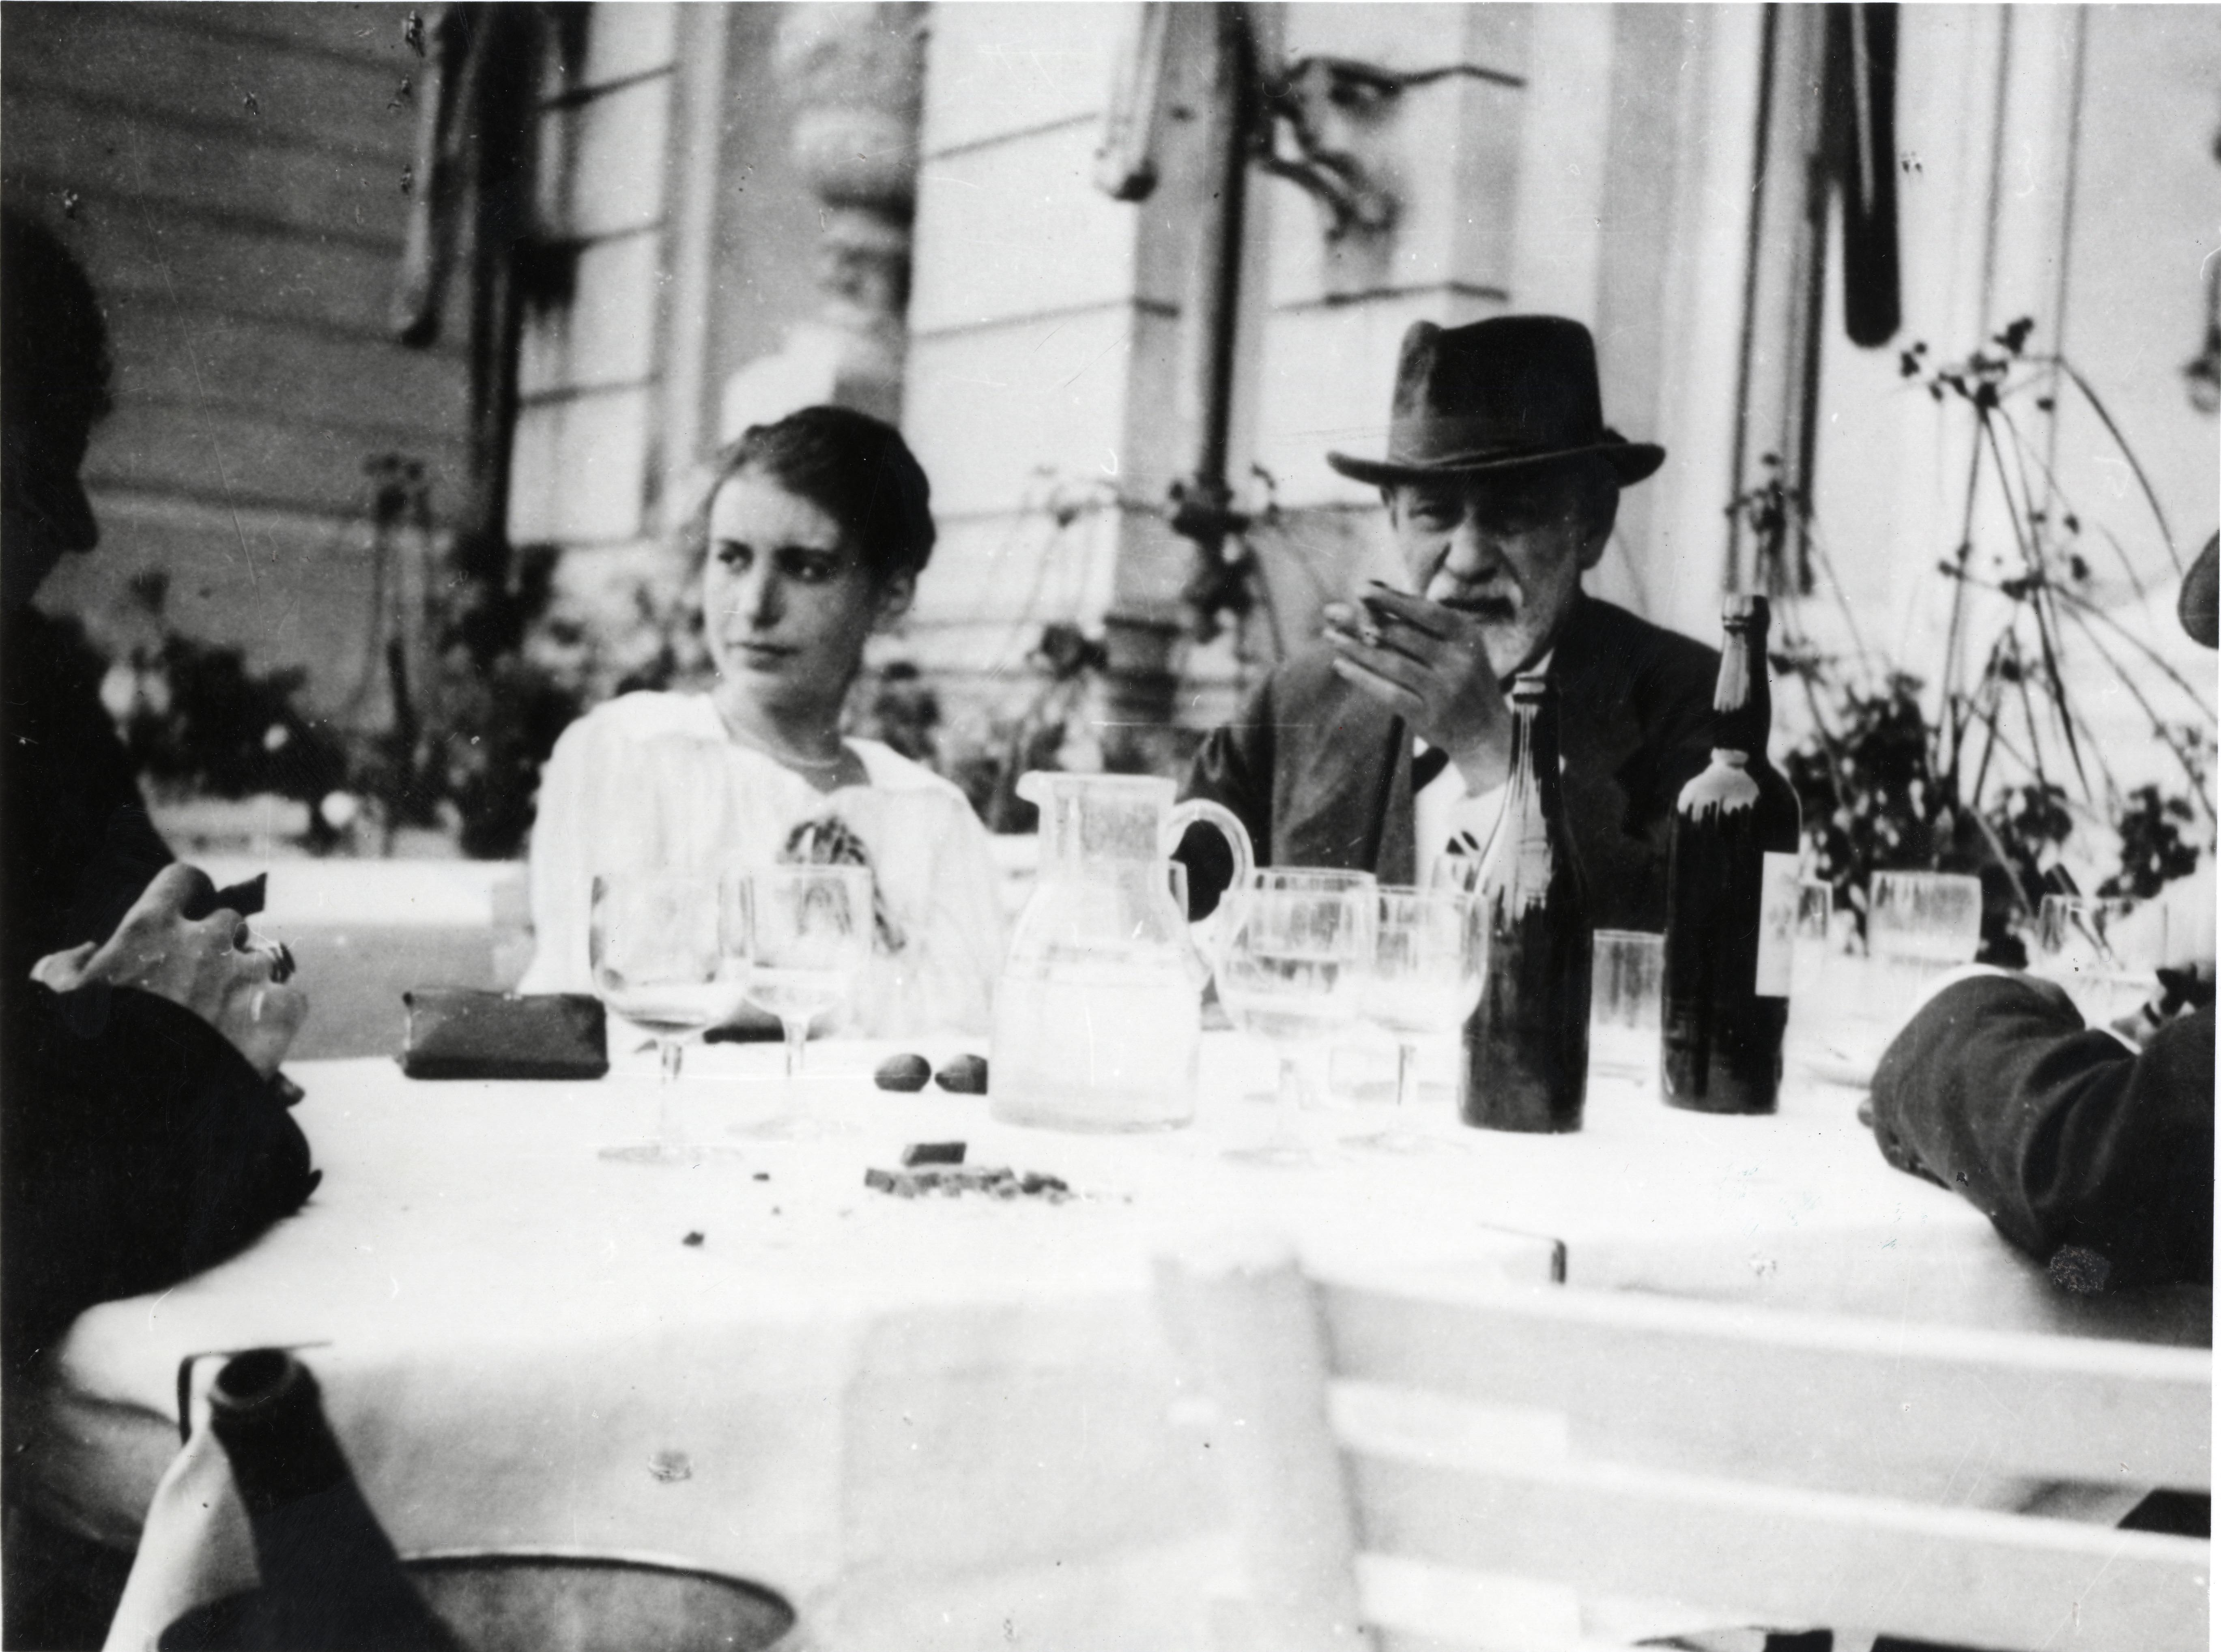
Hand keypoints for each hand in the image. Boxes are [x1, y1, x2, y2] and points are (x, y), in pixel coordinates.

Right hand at [31, 864, 306, 1077]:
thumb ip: (68, 966)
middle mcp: (205, 940)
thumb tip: (90, 951)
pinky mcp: (278, 1009)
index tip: (188, 913)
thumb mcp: (57, 1000)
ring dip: (247, 983)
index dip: (187, 895)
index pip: (183, 880)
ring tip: (226, 1021)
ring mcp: (246, 973)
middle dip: (219, 947)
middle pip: (229, 923)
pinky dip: (276, 1015)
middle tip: (202, 982)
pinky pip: (290, 998)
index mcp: (150, 927)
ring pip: (262, 960)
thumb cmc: (87, 1051)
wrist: (134, 1105)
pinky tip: (255, 1038)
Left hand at [1323, 585, 1513, 792]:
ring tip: (1330, 635)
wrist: (1487, 733)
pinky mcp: (1428, 716)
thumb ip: (1421, 620)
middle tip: (1330, 612)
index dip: (1392, 599)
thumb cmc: (1462, 677)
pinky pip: (1388, 692)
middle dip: (1362, 621)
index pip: (1425, 611)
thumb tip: (1376, 587)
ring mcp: (1444, 690)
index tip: (1360, 588)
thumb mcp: (1456, 644)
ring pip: (1391, 663)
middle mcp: (1458, 661)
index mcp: (1466, 636)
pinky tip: (1340, 665)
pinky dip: (1362, 677)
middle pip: (1402, 635)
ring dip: (1356, 648)